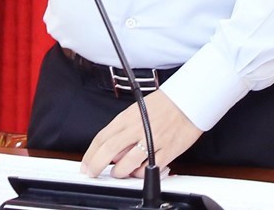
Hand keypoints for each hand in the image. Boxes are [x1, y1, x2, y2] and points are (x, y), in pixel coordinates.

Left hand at [81, 89, 203, 178]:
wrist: (188, 100)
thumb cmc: (163, 104)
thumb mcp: (136, 111)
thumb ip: (123, 130)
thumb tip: (113, 150)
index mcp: (127, 117)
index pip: (102, 137)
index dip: (90, 153)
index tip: (86, 163)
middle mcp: (137, 128)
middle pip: (109, 150)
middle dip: (97, 165)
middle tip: (92, 173)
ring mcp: (152, 140)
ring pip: (128, 162)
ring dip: (119, 172)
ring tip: (117, 173)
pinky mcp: (167, 150)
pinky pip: (149, 168)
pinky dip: (140, 173)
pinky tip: (137, 172)